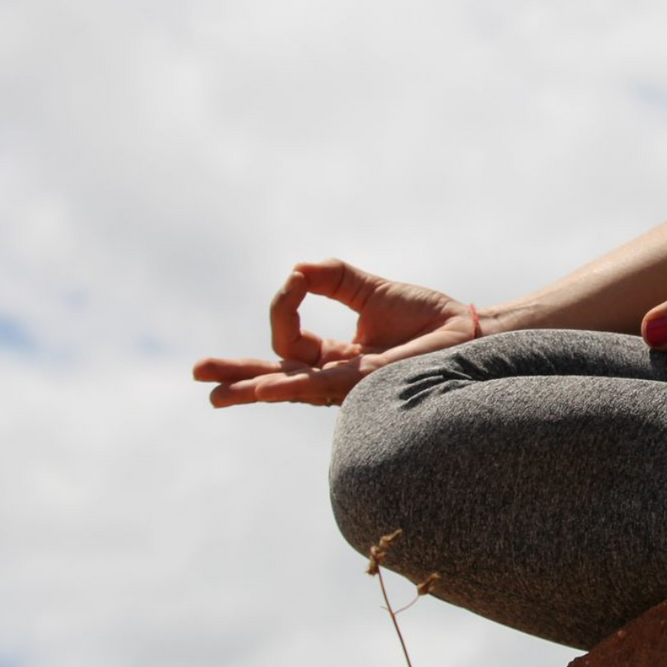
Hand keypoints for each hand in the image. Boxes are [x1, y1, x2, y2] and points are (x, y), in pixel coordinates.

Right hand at [192, 260, 476, 407]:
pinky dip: (291, 384)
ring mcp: (351, 385)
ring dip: (254, 387)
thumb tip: (295, 272)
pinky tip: (266, 388)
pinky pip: (323, 383)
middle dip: (238, 378)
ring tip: (219, 394)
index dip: (283, 311)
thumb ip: (330, 277)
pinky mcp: (369, 382)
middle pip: (277, 379)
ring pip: (292, 387)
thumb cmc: (425, 315)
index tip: (294, 282)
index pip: (289, 346)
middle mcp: (338, 378)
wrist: (466, 329)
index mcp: (336, 358)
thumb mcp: (367, 287)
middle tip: (200, 377)